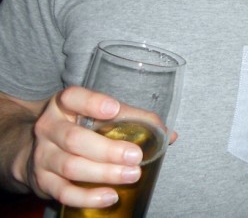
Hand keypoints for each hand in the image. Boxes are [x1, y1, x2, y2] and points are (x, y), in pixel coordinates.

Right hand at [26, 86, 145, 208]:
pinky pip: (64, 192)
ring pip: (71, 166)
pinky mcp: (42, 181)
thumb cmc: (76, 125)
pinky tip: (110, 195)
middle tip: (136, 156)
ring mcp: (43, 156)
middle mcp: (49, 127)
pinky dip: (88, 196)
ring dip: (104, 173)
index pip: (73, 97)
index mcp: (64, 104)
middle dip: (108, 149)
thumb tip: (167, 134)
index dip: (92, 103)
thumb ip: (130, 118)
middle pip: (75, 138)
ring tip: (132, 175)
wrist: (34, 147)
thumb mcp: (95, 113)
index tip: (114, 109)